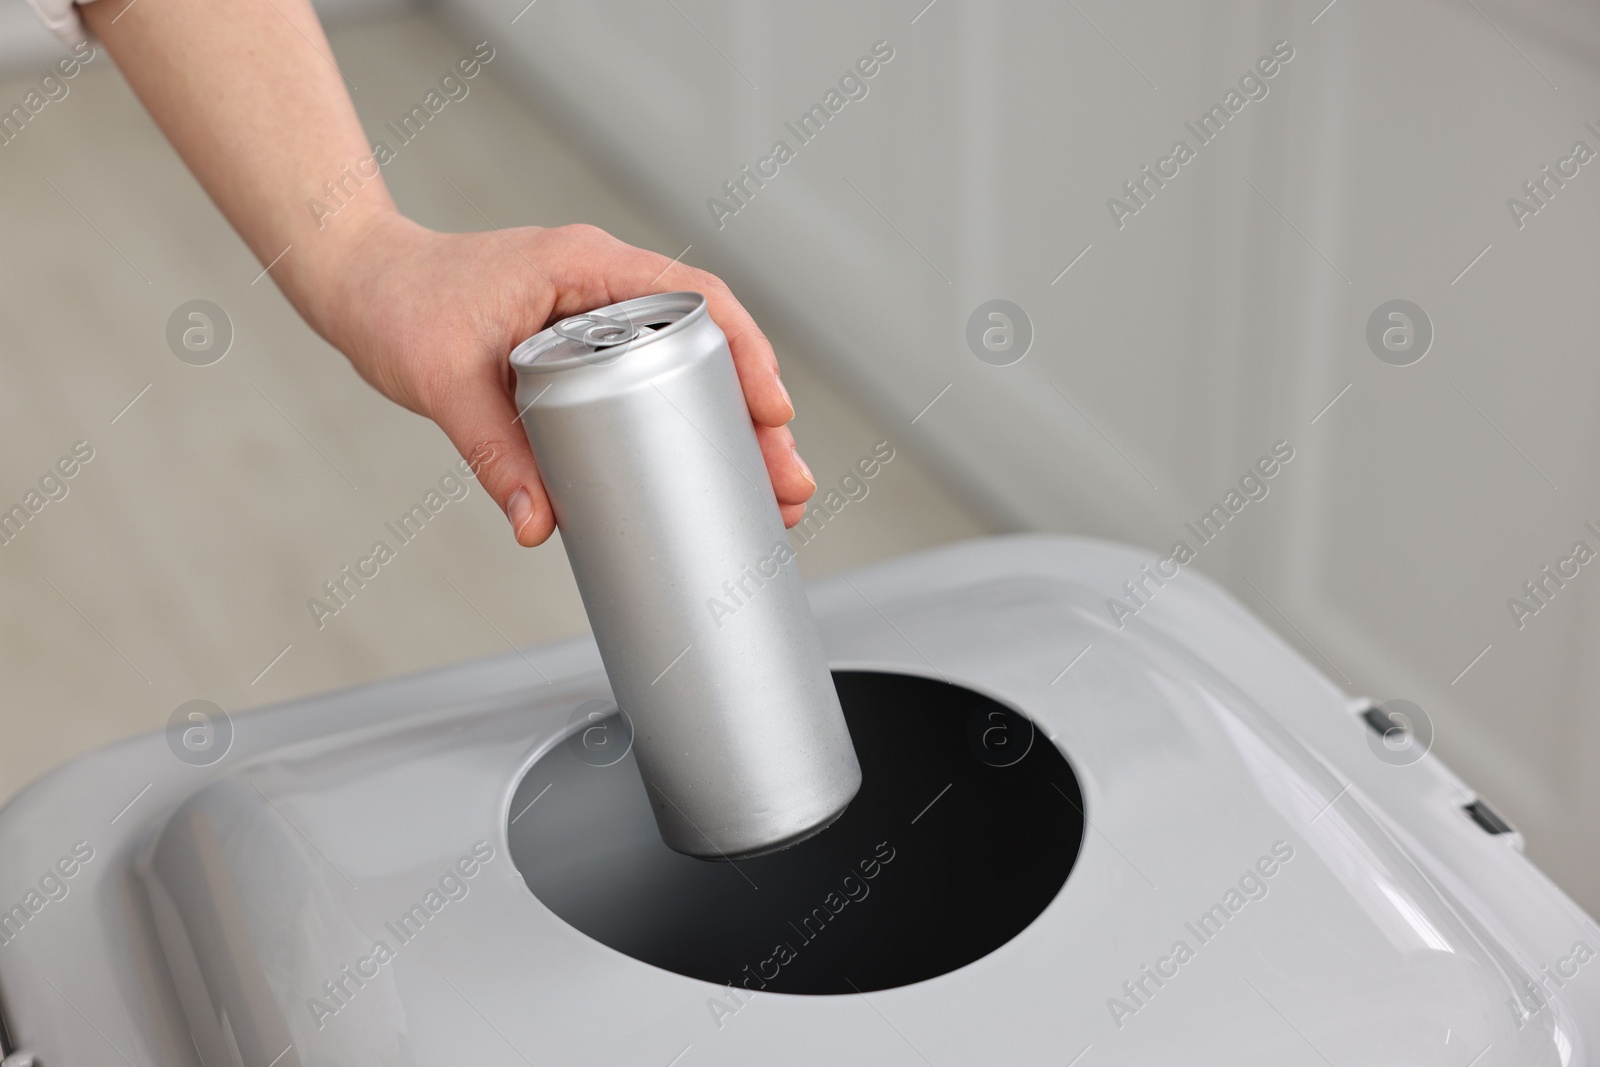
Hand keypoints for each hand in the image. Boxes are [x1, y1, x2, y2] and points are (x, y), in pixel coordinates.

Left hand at [309, 214, 817, 545]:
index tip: (774, 413)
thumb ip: (494, 453)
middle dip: (756, 415)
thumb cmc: (400, 303)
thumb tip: (539, 525)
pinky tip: (705, 469)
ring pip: (689, 367)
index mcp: (586, 266)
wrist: (361, 282)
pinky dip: (688, 421)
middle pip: (710, 344)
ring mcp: (599, 316)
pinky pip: (653, 379)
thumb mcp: (444, 381)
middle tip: (787, 481)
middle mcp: (604, 285)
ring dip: (730, 425)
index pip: (695, 300)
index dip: (747, 355)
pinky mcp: (586, 349)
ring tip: (767, 490)